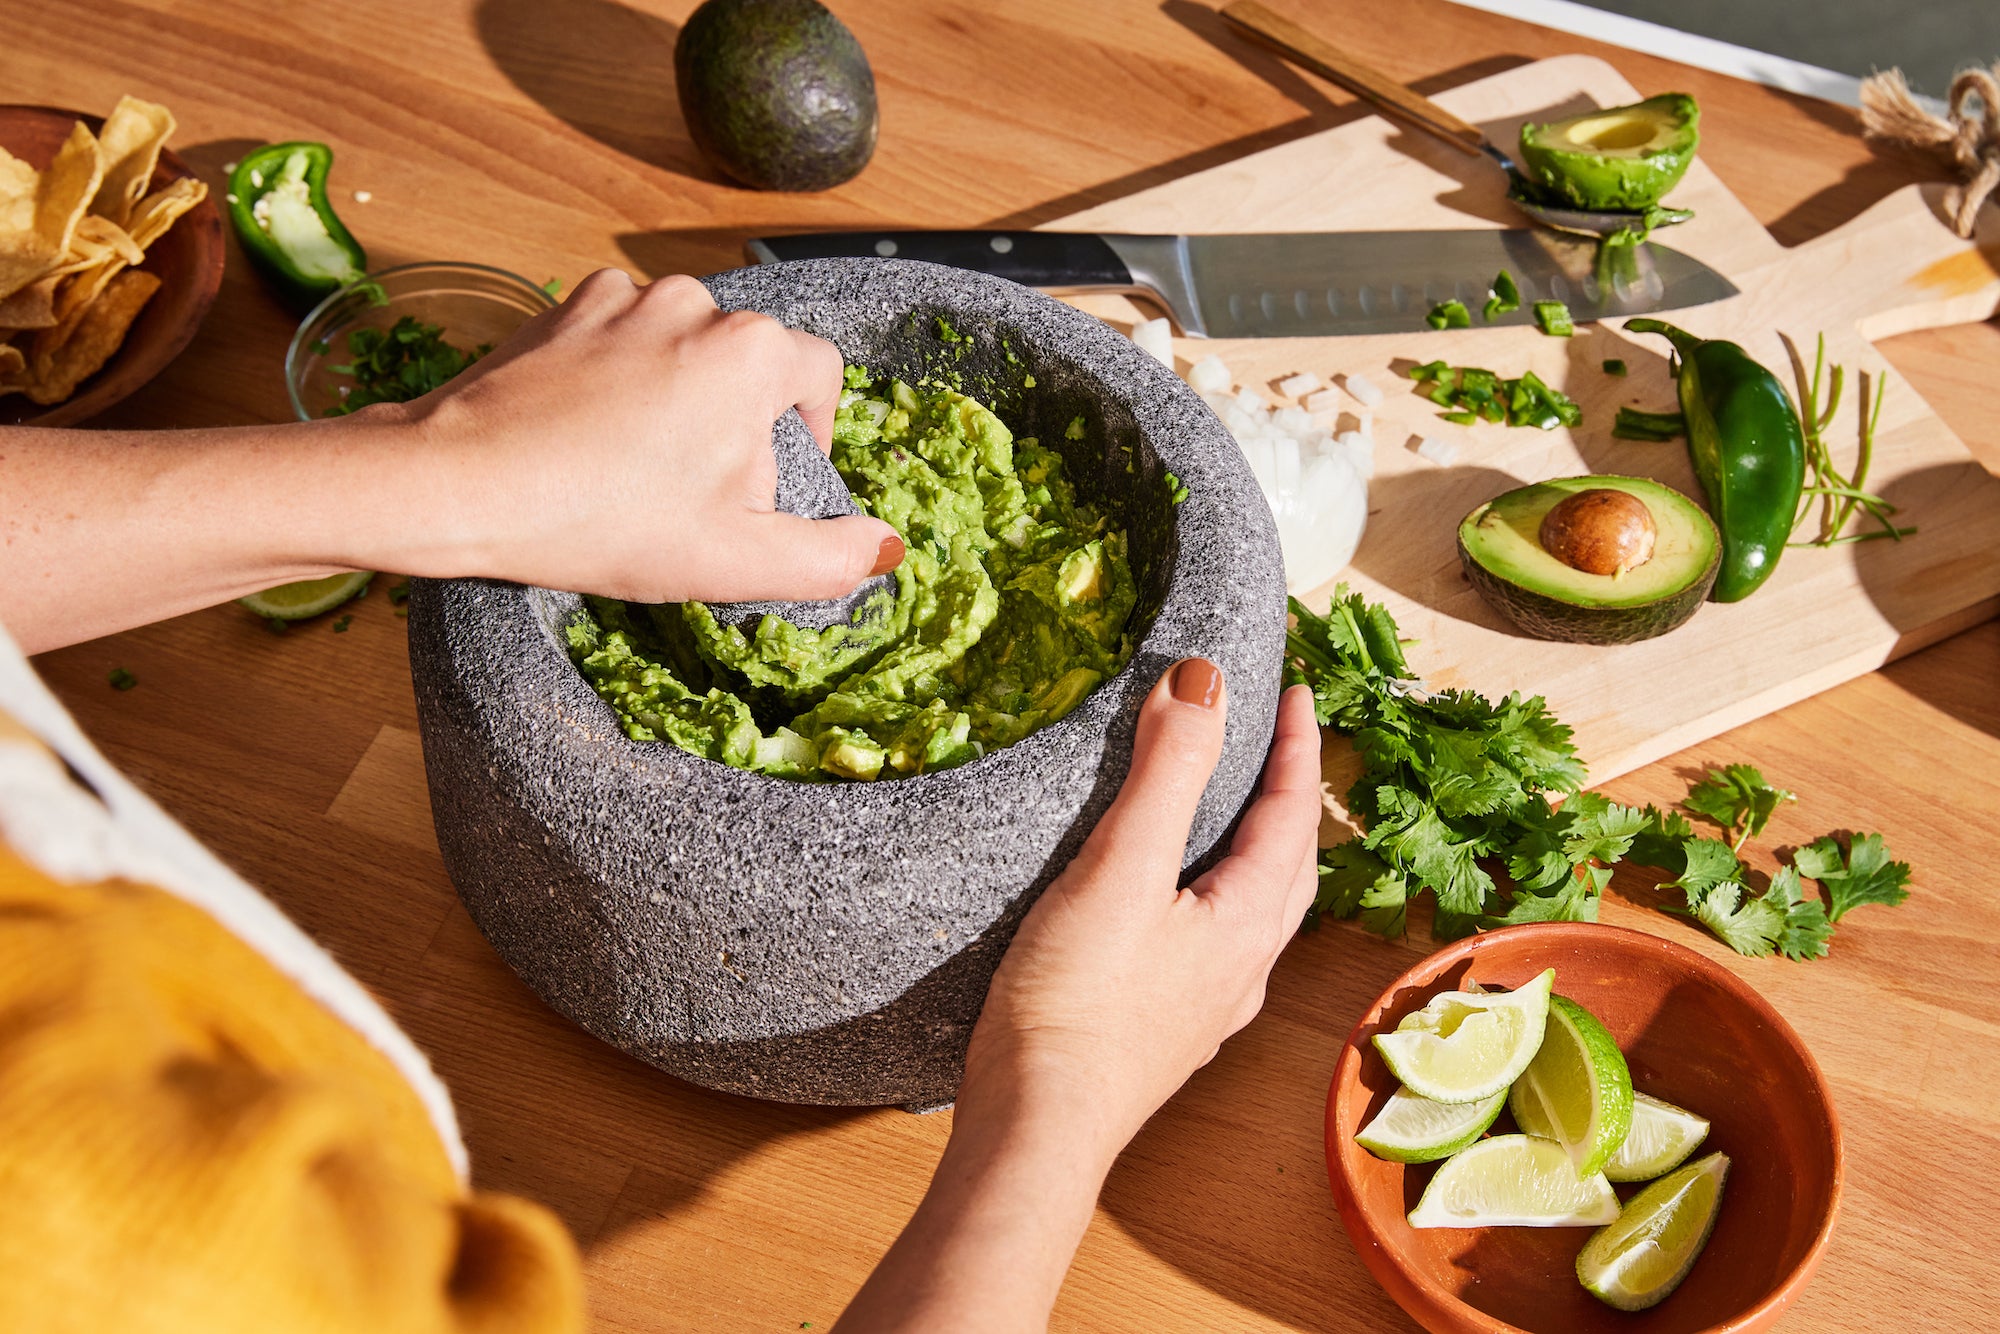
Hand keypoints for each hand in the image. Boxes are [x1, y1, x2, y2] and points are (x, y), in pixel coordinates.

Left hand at [379, 269, 902, 602]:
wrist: (458, 483)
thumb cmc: (597, 520)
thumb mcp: (733, 561)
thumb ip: (828, 558)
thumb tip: (882, 546)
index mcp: (752, 352)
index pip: (819, 376)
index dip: (809, 434)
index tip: (770, 483)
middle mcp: (695, 303)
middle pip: (748, 366)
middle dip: (734, 428)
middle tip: (689, 497)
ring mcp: (624, 297)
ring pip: (684, 351)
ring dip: (676, 403)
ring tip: (630, 471)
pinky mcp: (566, 304)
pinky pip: (623, 339)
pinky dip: (620, 382)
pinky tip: (588, 438)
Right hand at [959, 665, 1323, 1160]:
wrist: (1034, 1129)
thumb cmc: (1076, 1005)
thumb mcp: (1121, 868)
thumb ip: (1167, 770)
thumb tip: (1206, 679)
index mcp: (1247, 923)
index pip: (1294, 817)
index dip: (1300, 748)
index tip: (1299, 692)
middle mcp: (1242, 969)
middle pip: (1288, 867)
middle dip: (1290, 797)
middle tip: (1275, 743)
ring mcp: (1206, 1009)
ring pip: (1255, 912)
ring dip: (1256, 852)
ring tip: (1230, 814)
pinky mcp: (1162, 1032)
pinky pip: (1212, 945)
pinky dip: (1212, 898)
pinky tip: (1170, 908)